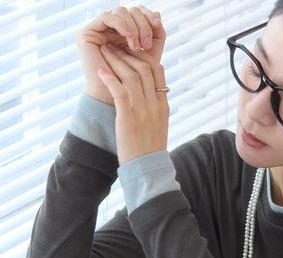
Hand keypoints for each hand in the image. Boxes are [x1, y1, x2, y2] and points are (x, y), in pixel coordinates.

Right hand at [77, 6, 165, 105]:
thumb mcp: (151, 56)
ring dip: (133, 25)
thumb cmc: (137, 85)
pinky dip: (120, 23)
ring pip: (120, 11)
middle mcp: (111, 30)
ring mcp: (99, 31)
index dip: (148, 16)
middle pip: (130, 10)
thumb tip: (159, 13)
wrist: (121, 102)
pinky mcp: (87, 34)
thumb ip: (156, 35)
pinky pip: (106, 16)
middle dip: (142, 23)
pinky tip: (129, 35)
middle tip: (147, 42)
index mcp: (125, 33)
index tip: (158, 25)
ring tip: (138, 45)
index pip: (138, 13)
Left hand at [97, 44, 168, 164]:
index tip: (130, 51)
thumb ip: (155, 108)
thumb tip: (148, 94)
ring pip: (131, 75)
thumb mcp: (158, 125)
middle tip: (113, 46)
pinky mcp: (128, 118)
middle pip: (143, 68)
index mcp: (163, 105)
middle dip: (127, 54)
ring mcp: (142, 111)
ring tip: (104, 53)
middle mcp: (155, 105)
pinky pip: (119, 90)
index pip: (158, 71)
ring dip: (116, 61)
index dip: (143, 56)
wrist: (147, 168)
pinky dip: (109, 78)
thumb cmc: (150, 149)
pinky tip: (101, 71)